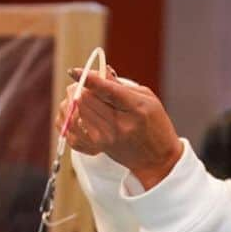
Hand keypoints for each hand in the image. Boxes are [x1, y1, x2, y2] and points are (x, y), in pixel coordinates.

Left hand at [58, 69, 182, 189]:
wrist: (157, 160)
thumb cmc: (155, 125)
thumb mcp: (147, 99)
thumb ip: (121, 85)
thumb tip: (100, 71)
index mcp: (134, 108)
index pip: (105, 90)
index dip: (87, 78)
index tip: (73, 71)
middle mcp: (118, 125)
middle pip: (86, 99)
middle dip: (81, 87)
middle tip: (84, 83)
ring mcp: (106, 137)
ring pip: (78, 111)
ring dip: (77, 100)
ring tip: (86, 97)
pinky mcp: (99, 146)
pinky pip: (77, 127)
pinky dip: (76, 115)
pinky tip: (84, 113)